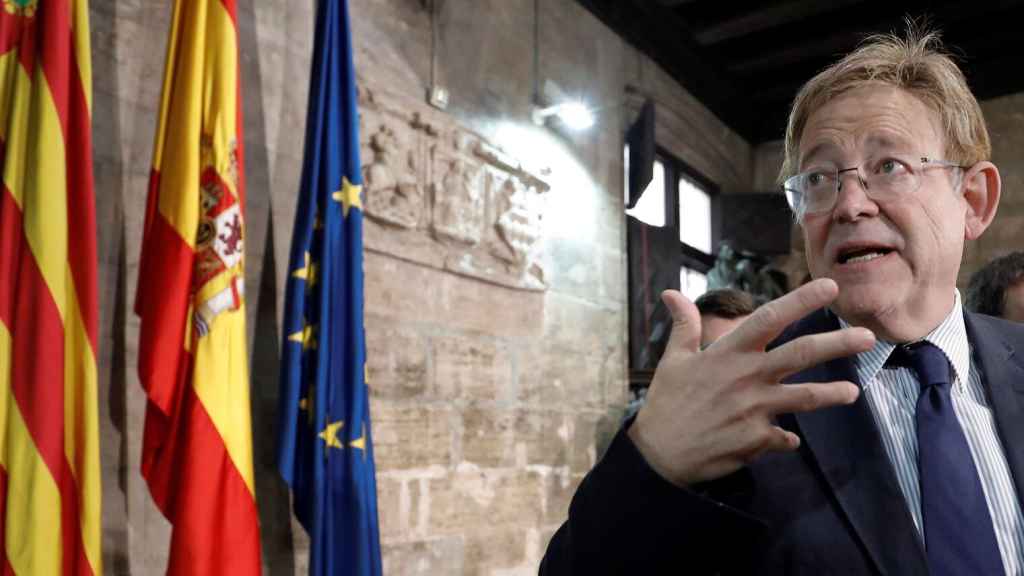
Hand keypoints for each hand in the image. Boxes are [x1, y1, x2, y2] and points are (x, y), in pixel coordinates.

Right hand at [628, 278, 874, 485]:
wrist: (660, 452)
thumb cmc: (666, 401)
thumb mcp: (673, 359)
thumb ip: (684, 325)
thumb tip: (672, 293)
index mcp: (728, 352)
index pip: (771, 318)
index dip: (801, 300)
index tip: (829, 287)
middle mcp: (747, 376)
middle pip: (802, 354)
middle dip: (838, 344)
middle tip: (869, 337)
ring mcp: (755, 409)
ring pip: (805, 397)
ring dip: (832, 394)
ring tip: (854, 391)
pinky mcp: (757, 439)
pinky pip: (782, 437)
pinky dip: (787, 438)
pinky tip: (790, 439)